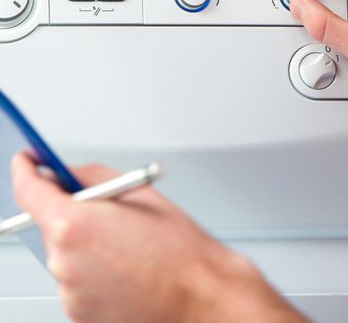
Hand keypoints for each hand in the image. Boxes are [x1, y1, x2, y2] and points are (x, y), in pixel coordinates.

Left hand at [12, 153, 307, 322]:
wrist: (198, 296)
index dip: (27, 170)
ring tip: (128, 245)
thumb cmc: (177, 247)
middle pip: (50, 223)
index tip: (28, 161)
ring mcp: (68, 293)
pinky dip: (94, 269)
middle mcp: (62, 262)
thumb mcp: (139, 191)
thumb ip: (92, 176)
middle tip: (109, 209)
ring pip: (65, 252)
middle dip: (73, 211)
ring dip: (86, 243)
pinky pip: (77, 279)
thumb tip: (65, 174)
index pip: (29, 190)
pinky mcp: (78, 314)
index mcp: (73, 226)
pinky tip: (127, 267)